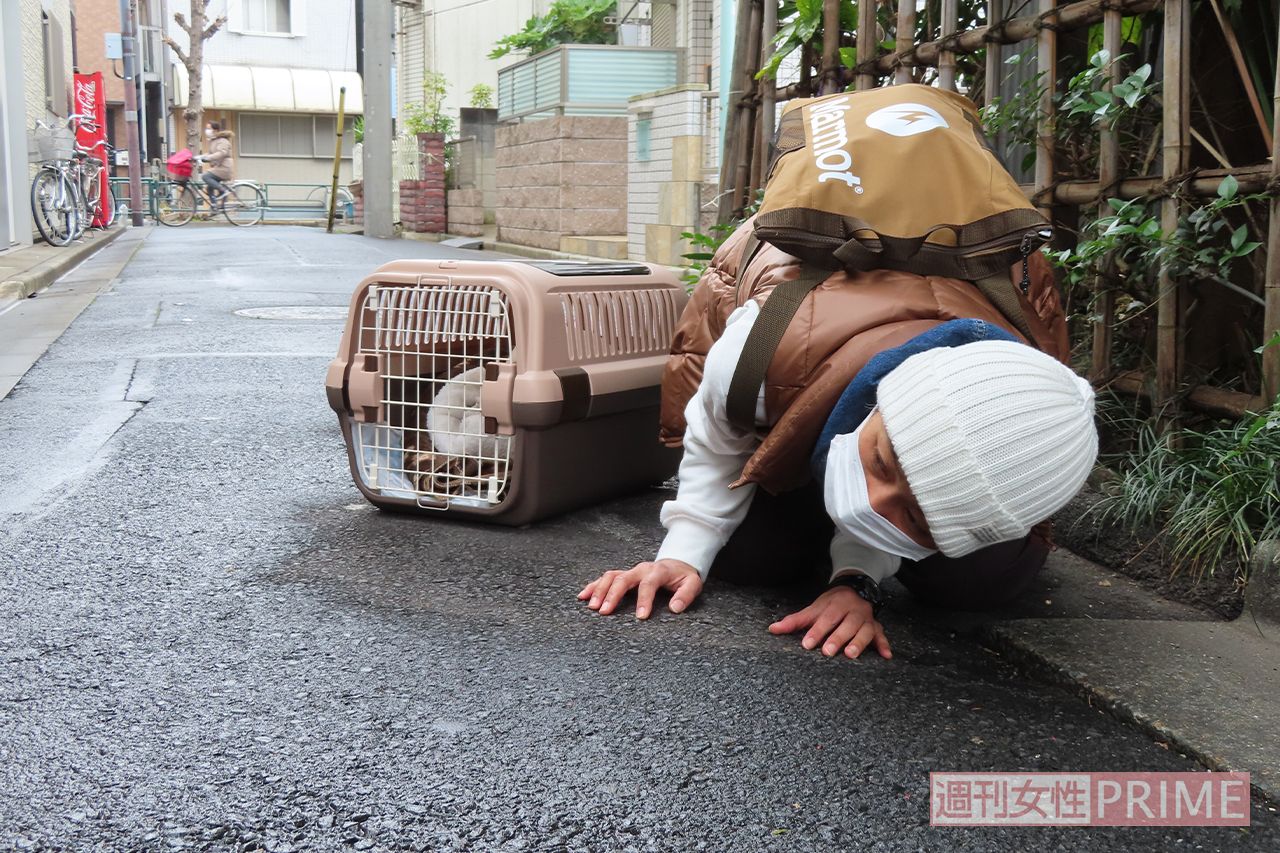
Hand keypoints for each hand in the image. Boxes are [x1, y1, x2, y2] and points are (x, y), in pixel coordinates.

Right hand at [577, 559, 702, 618]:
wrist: (678, 563)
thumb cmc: (684, 576)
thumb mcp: (693, 583)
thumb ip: (686, 595)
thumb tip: (675, 608)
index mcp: (658, 571)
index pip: (648, 584)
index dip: (644, 599)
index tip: (640, 616)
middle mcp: (641, 569)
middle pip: (623, 578)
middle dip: (612, 595)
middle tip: (604, 612)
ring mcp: (631, 571)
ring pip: (611, 576)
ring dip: (600, 590)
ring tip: (591, 606)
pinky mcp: (624, 574)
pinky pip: (606, 578)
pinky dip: (594, 585)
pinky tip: (583, 595)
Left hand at [768, 586, 892, 659]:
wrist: (854, 589)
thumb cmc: (831, 604)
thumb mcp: (813, 609)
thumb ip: (795, 621)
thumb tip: (773, 629)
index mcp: (836, 605)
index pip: (825, 618)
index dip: (817, 631)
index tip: (807, 644)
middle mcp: (852, 611)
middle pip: (846, 624)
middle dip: (837, 638)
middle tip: (827, 652)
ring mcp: (866, 619)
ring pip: (864, 630)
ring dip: (859, 642)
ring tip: (850, 655)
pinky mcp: (876, 626)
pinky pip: (882, 635)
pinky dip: (884, 645)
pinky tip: (886, 655)